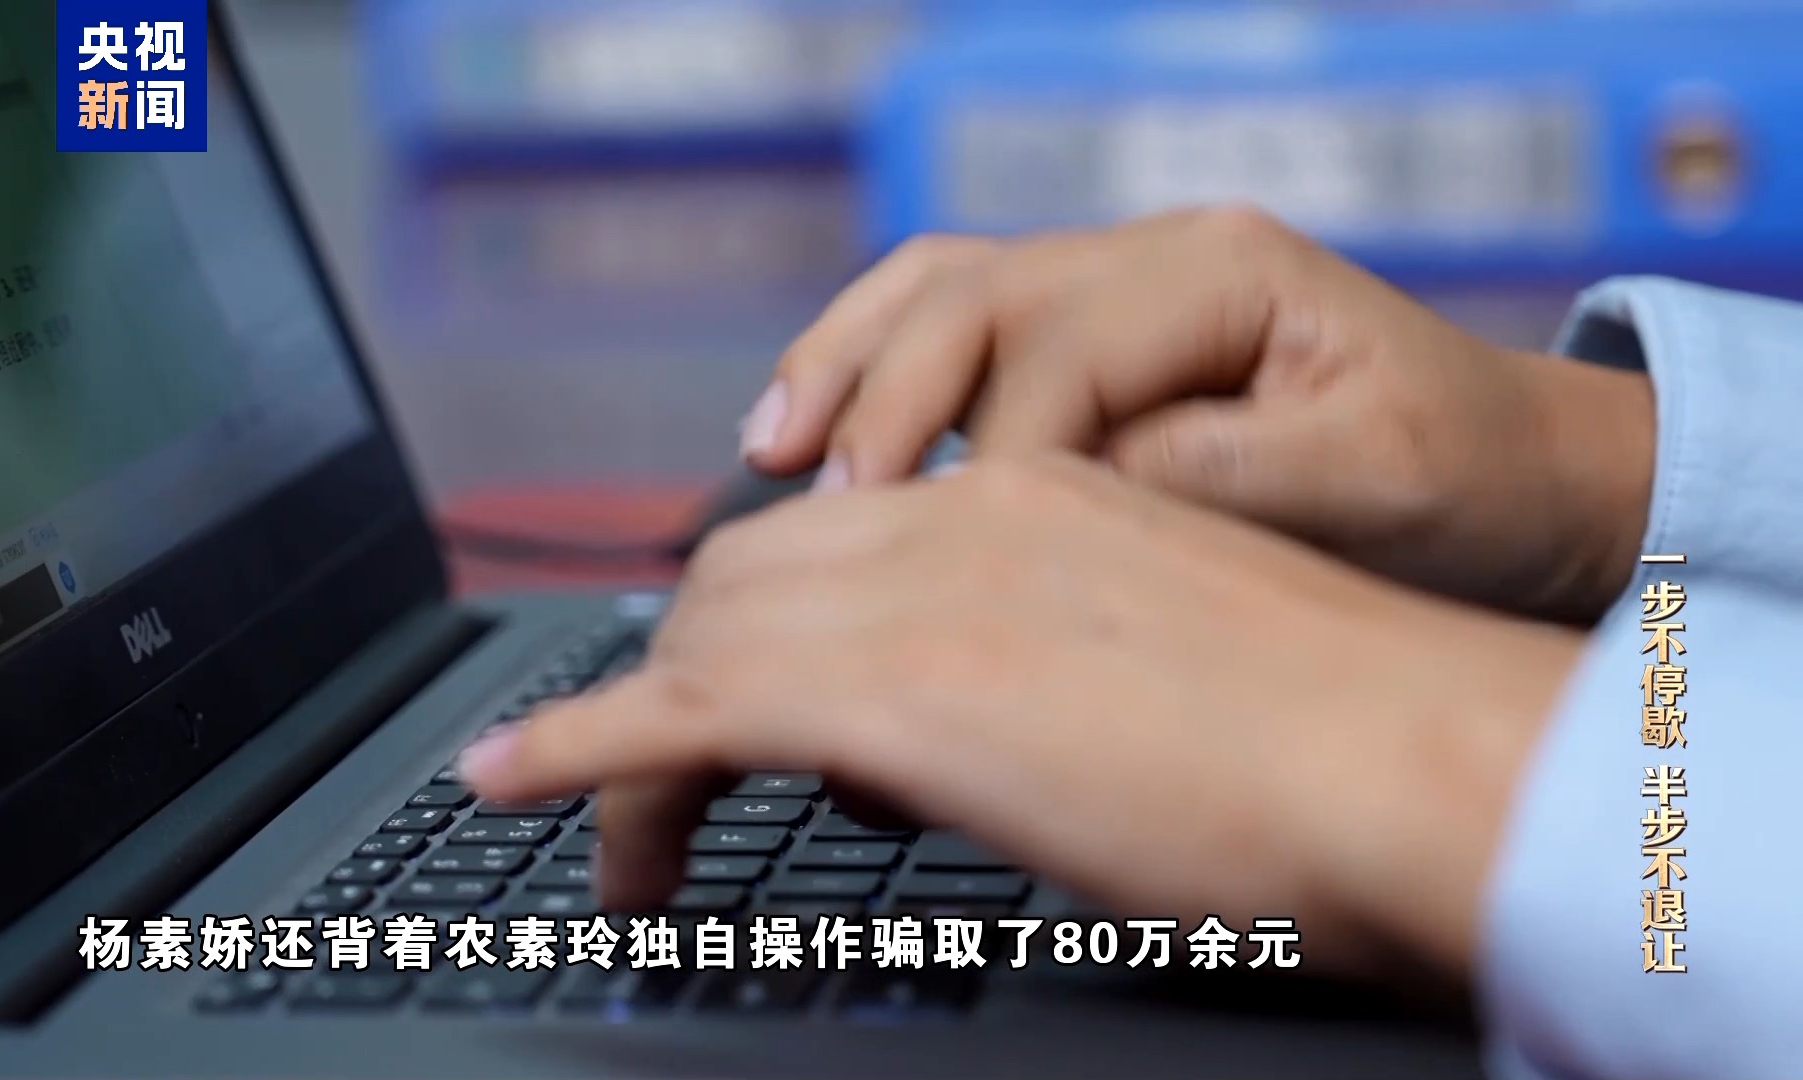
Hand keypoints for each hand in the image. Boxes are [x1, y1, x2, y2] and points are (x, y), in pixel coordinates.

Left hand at [461, 456, 1585, 978]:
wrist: (1413, 761)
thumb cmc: (1329, 745)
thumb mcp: (1151, 672)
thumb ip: (1029, 675)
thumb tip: (945, 740)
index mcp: (1026, 499)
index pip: (821, 541)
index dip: (746, 630)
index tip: (724, 712)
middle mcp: (954, 521)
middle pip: (739, 584)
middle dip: (682, 689)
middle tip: (665, 797)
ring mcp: (915, 595)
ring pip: (700, 644)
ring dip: (638, 750)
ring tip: (631, 860)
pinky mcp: (885, 694)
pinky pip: (671, 713)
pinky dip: (577, 750)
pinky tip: (509, 779)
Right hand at [737, 206, 1654, 623]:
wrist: (1519, 474)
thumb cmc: (1466, 480)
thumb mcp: (1376, 482)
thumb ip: (1224, 475)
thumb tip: (1071, 493)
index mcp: (1225, 273)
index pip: (1057, 358)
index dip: (991, 463)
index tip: (942, 562)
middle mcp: (1153, 259)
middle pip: (969, 297)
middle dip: (881, 403)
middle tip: (820, 510)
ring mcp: (1114, 289)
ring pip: (936, 294)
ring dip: (844, 367)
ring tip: (768, 449)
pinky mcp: (1090, 341)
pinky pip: (951, 330)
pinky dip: (872, 374)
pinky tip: (816, 433)